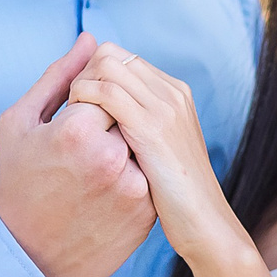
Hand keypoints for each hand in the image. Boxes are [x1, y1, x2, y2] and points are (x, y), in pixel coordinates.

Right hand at [0, 35, 155, 276]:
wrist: (26, 256)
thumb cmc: (16, 183)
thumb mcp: (21, 122)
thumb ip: (59, 75)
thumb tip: (91, 38)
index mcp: (77, 130)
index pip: (103, 89)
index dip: (84, 107)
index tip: (68, 132)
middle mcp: (111, 158)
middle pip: (126, 114)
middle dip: (107, 127)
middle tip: (79, 156)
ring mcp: (133, 188)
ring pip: (140, 145)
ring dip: (122, 152)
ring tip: (90, 177)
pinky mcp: (147, 213)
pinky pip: (148, 175)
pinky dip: (131, 178)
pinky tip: (102, 195)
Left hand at [64, 44, 244, 267]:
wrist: (205, 222)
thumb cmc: (178, 196)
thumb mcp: (161, 151)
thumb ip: (141, 125)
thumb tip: (110, 113)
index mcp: (174, 92)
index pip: (120, 57)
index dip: (91, 75)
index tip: (78, 105)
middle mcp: (171, 92)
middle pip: (110, 54)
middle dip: (81, 75)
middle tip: (70, 111)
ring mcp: (164, 107)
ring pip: (105, 66)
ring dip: (79, 87)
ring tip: (72, 119)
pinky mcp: (152, 127)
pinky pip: (107, 94)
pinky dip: (84, 101)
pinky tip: (78, 128)